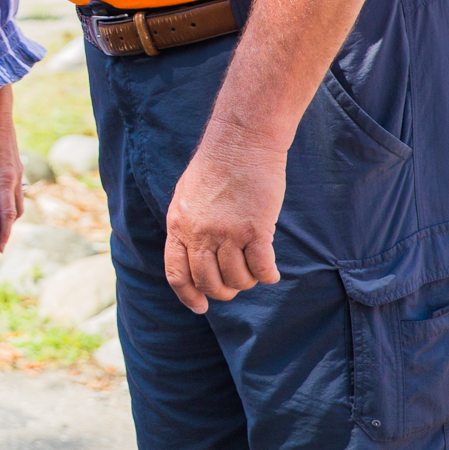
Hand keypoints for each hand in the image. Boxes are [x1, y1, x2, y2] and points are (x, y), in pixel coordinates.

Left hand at [0, 87, 23, 250]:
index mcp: (5, 178)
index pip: (7, 213)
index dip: (3, 232)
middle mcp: (15, 178)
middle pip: (14, 211)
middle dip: (5, 228)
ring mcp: (16, 172)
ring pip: (13, 201)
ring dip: (3, 213)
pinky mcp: (13, 167)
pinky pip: (10, 189)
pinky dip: (0, 198)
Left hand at [164, 128, 284, 312]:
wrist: (240, 142)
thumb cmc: (216, 167)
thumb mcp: (187, 197)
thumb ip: (188, 226)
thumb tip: (194, 256)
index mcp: (178, 225)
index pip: (177, 273)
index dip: (188, 296)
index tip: (201, 307)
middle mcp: (199, 233)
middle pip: (208, 282)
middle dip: (223, 292)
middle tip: (235, 285)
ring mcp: (227, 233)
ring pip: (237, 279)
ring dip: (248, 281)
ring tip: (254, 268)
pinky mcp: (255, 229)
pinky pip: (261, 268)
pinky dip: (268, 275)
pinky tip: (271, 271)